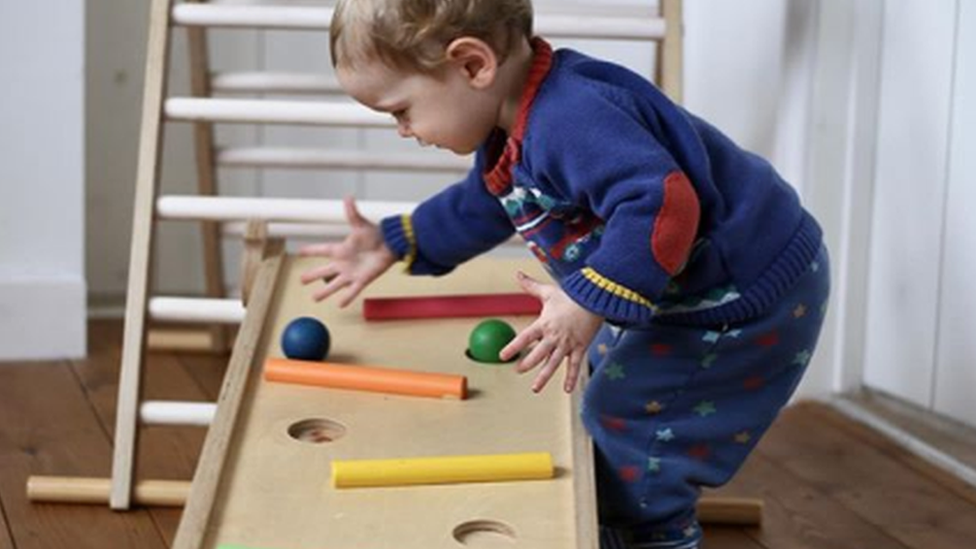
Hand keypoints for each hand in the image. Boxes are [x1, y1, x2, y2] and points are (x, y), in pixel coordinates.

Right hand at [298, 196, 396, 306]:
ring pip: (335, 284)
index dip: (310, 250)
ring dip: (325, 291)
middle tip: (301, 280)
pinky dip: (347, 297)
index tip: (299, 252)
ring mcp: (352, 273)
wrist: (391, 245)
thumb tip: (347, 197)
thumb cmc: (376, 234)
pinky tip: (340, 304)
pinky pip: (352, 290)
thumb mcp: (361, 224)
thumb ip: (352, 213)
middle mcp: (344, 263)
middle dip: (312, 275)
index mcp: (341, 249)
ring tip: (314, 298)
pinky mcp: (362, 280)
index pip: (321, 250)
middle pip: (324, 270)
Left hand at [499, 271, 602, 392]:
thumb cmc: (570, 295)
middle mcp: (554, 336)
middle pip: (538, 353)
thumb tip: (518, 274)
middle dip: (527, 363)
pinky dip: (571, 378)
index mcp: (544, 323)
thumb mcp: (548, 291)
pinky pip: (574, 365)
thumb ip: (531, 286)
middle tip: (518, 370)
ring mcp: (567, 343)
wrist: (595, 298)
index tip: (502, 356)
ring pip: (553, 363)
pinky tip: (566, 390)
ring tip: (535, 388)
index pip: (524, 337)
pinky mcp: (580, 347)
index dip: (513, 347)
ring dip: (544, 377)